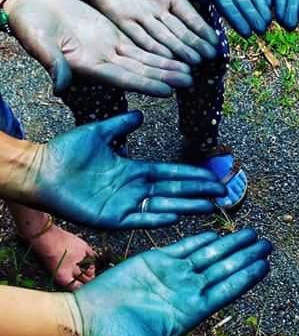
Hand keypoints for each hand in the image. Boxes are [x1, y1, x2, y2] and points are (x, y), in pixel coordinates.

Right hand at [6, 0, 192, 95]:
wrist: (31, 6)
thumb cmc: (30, 25)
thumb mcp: (39, 43)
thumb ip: (52, 63)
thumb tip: (59, 86)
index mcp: (88, 65)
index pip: (123, 78)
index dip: (146, 84)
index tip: (168, 91)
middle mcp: (104, 61)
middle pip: (141, 71)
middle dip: (165, 77)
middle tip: (190, 82)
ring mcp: (110, 49)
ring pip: (145, 59)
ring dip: (167, 65)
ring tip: (191, 70)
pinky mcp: (113, 35)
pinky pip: (140, 43)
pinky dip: (158, 49)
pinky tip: (176, 52)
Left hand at [28, 111, 225, 228]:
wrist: (40, 169)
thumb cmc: (66, 152)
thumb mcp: (99, 132)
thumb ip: (121, 125)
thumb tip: (141, 114)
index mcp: (133, 171)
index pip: (171, 174)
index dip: (192, 176)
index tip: (212, 176)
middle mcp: (134, 189)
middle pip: (174, 191)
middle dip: (198, 192)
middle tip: (222, 194)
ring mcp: (124, 205)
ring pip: (163, 207)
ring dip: (186, 207)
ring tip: (209, 207)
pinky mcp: (111, 219)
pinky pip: (139, 220)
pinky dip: (158, 219)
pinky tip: (176, 216)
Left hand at [71, 0, 217, 63]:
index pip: (190, 15)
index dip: (202, 29)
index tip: (216, 42)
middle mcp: (157, 9)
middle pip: (179, 31)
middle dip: (194, 44)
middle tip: (210, 58)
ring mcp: (140, 16)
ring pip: (163, 37)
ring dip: (178, 51)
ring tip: (193, 63)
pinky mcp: (120, 19)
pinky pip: (139, 36)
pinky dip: (153, 47)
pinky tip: (166, 57)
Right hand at [72, 229, 270, 335]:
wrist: (87, 319)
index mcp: (192, 310)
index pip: (228, 291)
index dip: (247, 277)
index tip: (266, 265)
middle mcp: (188, 290)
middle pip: (224, 269)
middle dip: (247, 256)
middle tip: (268, 243)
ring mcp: (174, 274)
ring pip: (210, 255)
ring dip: (231, 243)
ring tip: (252, 233)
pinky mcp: (157, 260)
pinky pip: (185, 247)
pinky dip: (202, 239)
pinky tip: (218, 233)